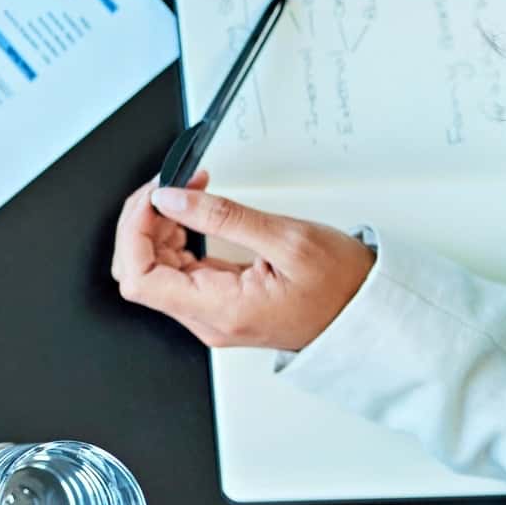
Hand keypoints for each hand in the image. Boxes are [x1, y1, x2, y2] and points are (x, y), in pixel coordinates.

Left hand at [108, 174, 372, 351]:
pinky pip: (180, 269)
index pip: (140, 279)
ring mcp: (213, 312)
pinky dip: (178, 235)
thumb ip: (222, 217)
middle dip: (145, 221)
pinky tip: (193, 211)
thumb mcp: (288, 239)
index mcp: (221, 310)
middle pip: (142, 271)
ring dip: (161, 224)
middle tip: (169, 185)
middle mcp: (210, 318)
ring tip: (187, 190)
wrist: (371, 315)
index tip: (152, 197)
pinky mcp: (221, 301)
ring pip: (158, 267)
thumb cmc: (344, 286)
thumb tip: (170, 199)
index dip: (134, 233)